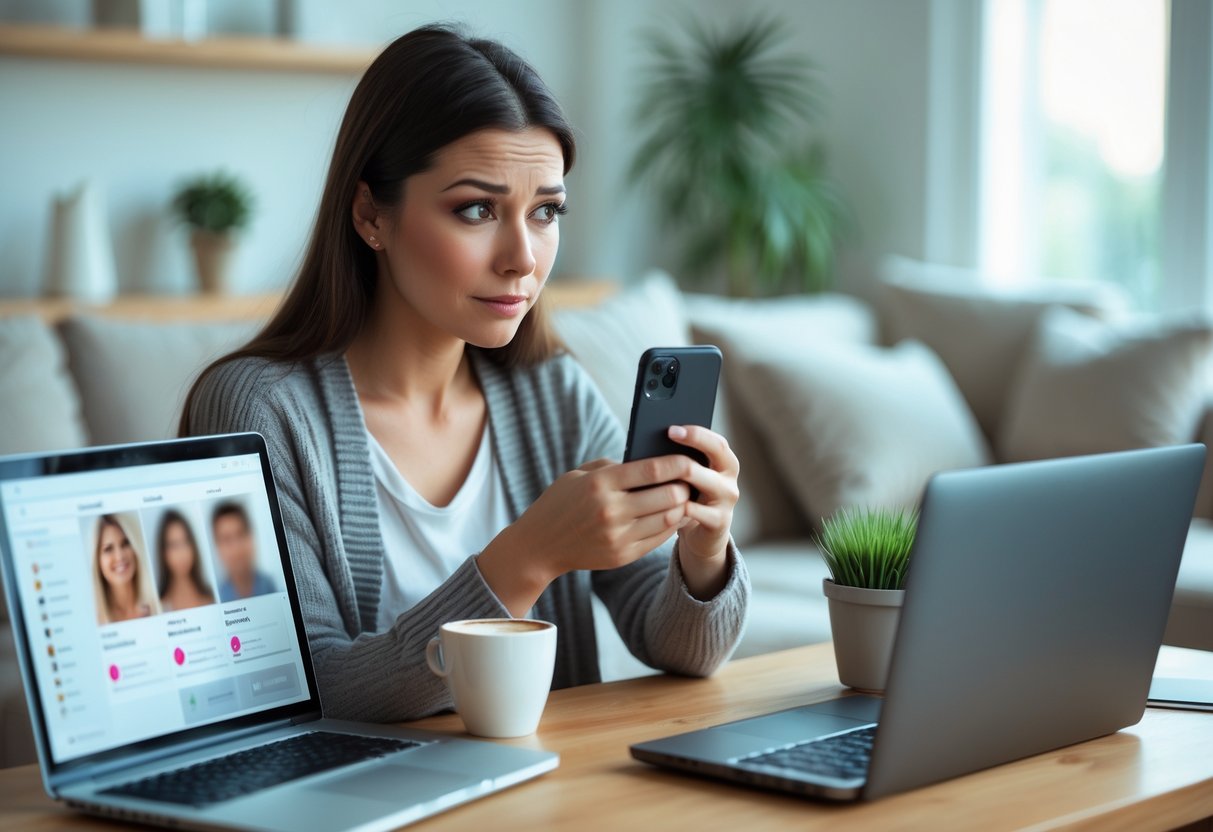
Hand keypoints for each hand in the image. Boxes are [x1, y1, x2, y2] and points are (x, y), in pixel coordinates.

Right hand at [478, 454, 695, 615]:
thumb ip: (613, 467)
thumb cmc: (560, 503)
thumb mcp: (579, 475)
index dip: (676, 462)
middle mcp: (610, 511)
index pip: (651, 470)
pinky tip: (674, 514)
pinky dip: (672, 524)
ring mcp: (617, 536)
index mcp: (600, 484)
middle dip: (685, 485)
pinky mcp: (622, 555)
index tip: (689, 457)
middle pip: (667, 495)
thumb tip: (649, 459)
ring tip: (687, 495)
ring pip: (668, 518)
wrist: (539, 546)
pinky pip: (659, 538)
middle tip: (692, 478)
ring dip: (682, 505)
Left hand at [666, 425, 739, 598]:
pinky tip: (659, 501)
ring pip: (707, 480)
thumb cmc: (687, 498)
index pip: (716, 441)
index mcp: (723, 462)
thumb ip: (676, 460)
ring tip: (660, 467)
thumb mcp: (684, 477)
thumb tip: (647, 441)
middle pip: (717, 452)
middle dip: (694, 441)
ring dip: (683, 472)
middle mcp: (729, 478)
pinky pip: (696, 510)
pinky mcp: (719, 522)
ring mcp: (726, 500)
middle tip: (669, 434)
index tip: (673, 428)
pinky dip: (677, 505)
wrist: (701, 535)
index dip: (697, 432)